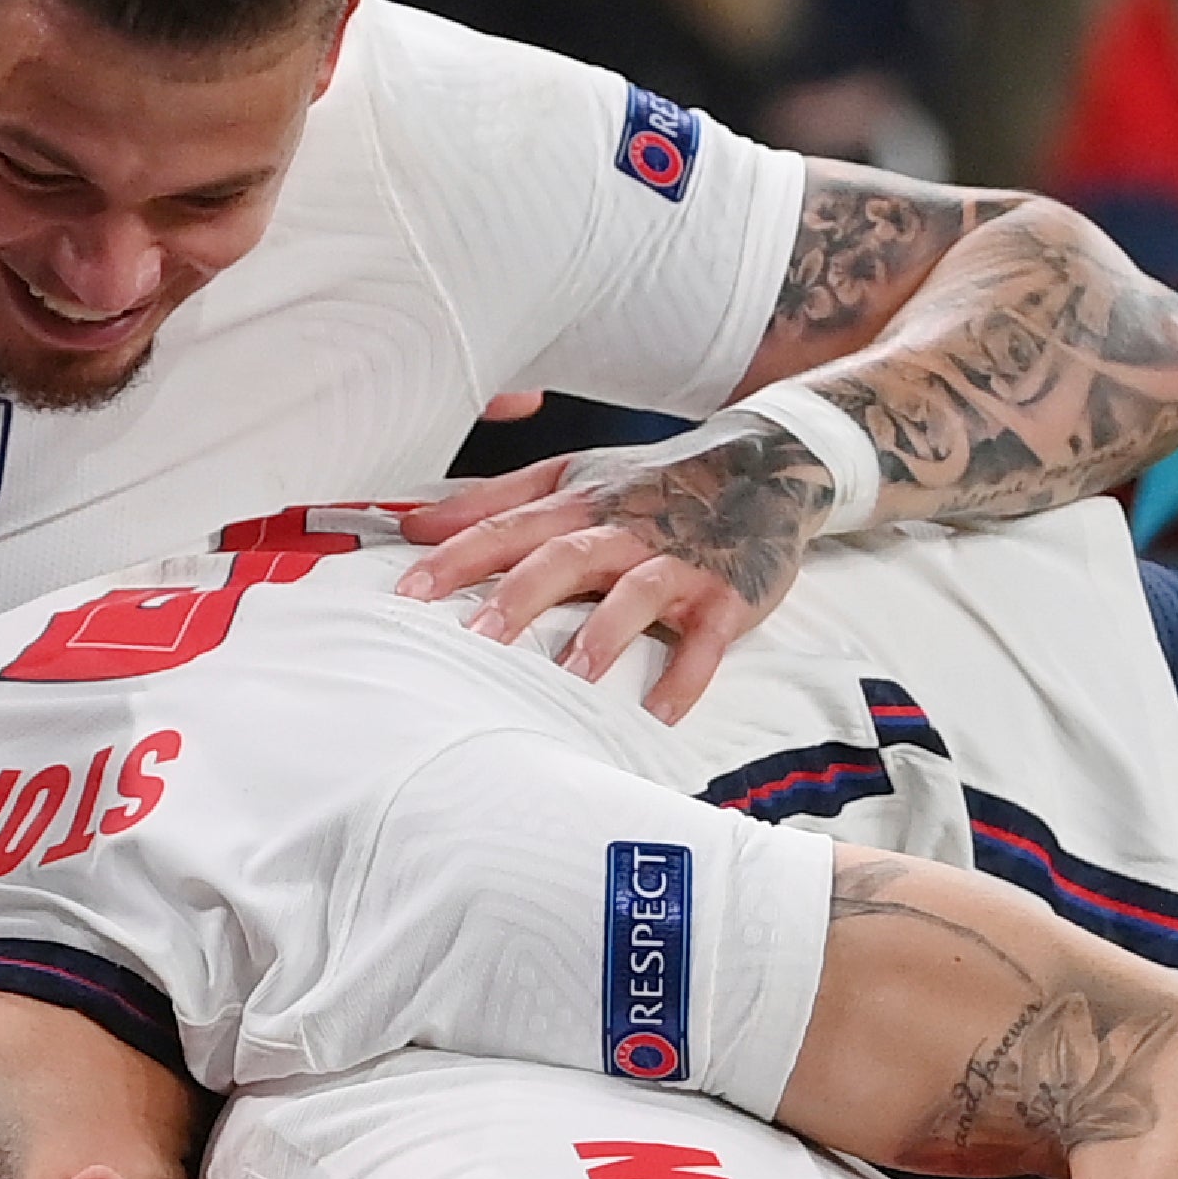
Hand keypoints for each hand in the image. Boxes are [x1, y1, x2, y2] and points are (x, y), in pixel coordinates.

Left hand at [390, 417, 836, 716]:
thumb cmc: (652, 482)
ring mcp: (678, 563)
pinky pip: (704, 641)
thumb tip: (410, 523)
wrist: (770, 463)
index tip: (407, 594)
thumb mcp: (572, 477)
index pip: (508, 528)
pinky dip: (684, 678)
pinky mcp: (727, 596)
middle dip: (520, 597)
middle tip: (477, 640)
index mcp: (579, 505)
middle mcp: (624, 530)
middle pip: (565, 559)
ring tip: (566, 681)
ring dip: (601, 637)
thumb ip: (493, 503)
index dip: (456, 558)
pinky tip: (658, 715)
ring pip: (634, 596)